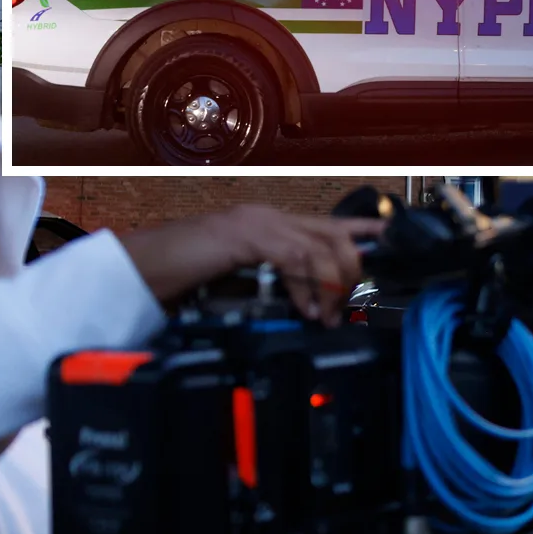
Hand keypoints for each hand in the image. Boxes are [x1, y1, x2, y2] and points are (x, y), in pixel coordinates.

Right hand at [120, 205, 386, 324]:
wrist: (141, 268)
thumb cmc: (187, 276)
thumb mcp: (243, 276)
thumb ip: (277, 278)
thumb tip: (314, 302)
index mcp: (270, 223)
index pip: (330, 223)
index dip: (365, 232)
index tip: (391, 242)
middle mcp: (268, 216)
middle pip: (334, 234)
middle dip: (352, 268)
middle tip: (347, 304)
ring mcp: (255, 223)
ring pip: (320, 247)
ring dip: (331, 286)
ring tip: (325, 316)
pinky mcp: (243, 237)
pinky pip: (293, 259)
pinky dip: (306, 288)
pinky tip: (305, 309)